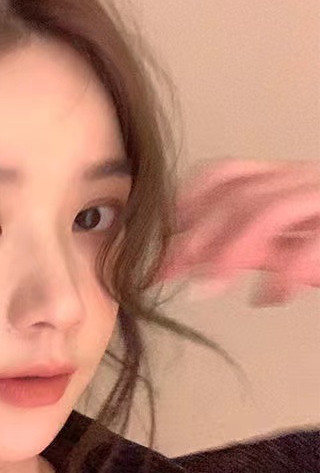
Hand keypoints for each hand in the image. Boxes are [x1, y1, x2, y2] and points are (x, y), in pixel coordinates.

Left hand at [155, 159, 319, 305]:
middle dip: (199, 235)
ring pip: (266, 211)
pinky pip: (310, 245)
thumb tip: (185, 261)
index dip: (190, 200)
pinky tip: (267, 298)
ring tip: (213, 285)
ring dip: (231, 250)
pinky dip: (283, 275)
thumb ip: (238, 250)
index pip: (223, 174)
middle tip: (173, 270)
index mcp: (279, 179)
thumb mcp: (279, 246)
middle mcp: (299, 180)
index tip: (167, 234)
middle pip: (237, 195)